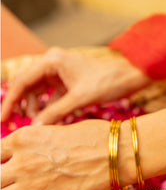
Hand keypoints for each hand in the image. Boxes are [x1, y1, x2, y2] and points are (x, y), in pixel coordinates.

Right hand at [1, 47, 149, 124]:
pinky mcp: (66, 78)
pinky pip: (48, 93)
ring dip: (32, 106)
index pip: (22, 81)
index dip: (10, 101)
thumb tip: (34, 128)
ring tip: (32, 123)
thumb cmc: (107, 82)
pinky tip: (44, 119)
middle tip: (10, 123)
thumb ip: (55, 113)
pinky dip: (45, 105)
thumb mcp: (79, 99)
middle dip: (18, 104)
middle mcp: (52, 62)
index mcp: (52, 60)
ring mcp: (59, 70)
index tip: (3, 119)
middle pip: (26, 84)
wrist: (129, 76)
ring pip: (36, 89)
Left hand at [1, 119, 134, 189]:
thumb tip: (19, 155)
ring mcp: (32, 186)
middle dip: (0, 180)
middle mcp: (22, 161)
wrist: (118, 154)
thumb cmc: (93, 136)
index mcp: (23, 137)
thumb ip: (31, 144)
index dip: (0, 160)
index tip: (5, 164)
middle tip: (10, 182)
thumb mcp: (54, 130)